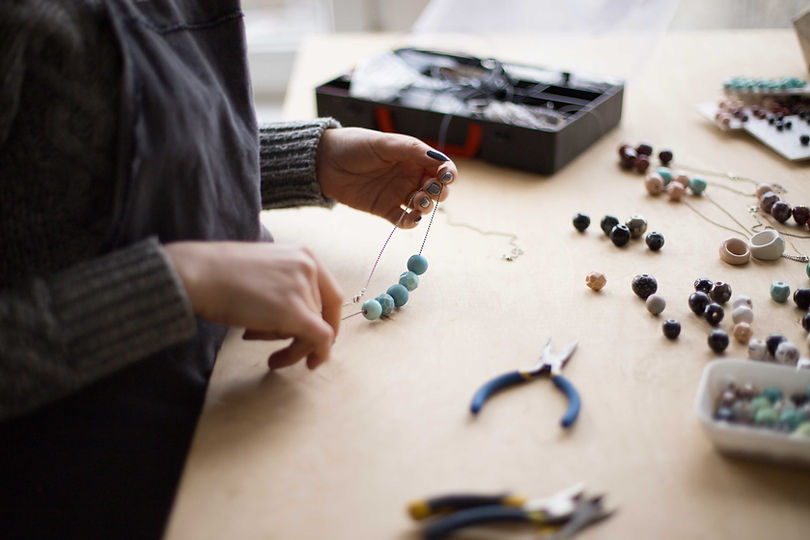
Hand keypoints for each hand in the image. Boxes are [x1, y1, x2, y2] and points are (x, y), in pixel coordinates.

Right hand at [164, 241, 341, 369]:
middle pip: (320, 314)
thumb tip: (298, 319)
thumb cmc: (218, 273)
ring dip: (290, 344)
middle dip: (299, 334)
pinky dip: (316, 355)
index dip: (328, 319)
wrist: (197, 274)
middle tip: (275, 347)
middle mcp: (309, 267)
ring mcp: (303, 289)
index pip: (331, 293)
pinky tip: (294, 363)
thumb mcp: (263, 270)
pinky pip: (320, 339)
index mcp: (303, 254)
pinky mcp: (295, 312)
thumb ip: (286, 287)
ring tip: (260, 345)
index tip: (318, 336)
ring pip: (315, 330)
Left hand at [316, 127, 457, 227]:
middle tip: (429, 190)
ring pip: (422, 205)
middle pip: (435, 188)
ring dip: (426, 206)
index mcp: (412, 156)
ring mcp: (397, 193)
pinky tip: (411, 219)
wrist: (324, 162)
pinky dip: (410, 222)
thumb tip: (439, 159)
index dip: (447, 172)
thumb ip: (411, 150)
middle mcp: (408, 175)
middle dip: (438, 191)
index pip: (439, 166)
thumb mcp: (383, 144)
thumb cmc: (354, 146)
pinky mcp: (384, 209)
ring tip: (418, 202)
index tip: (446, 177)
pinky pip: (403, 219)